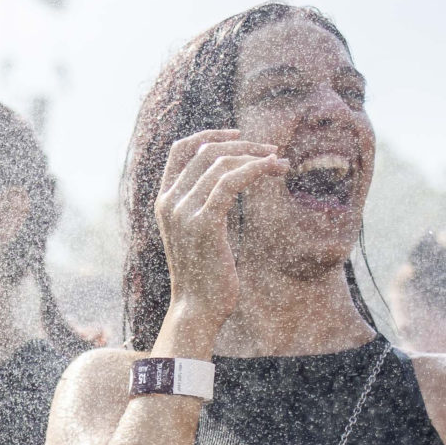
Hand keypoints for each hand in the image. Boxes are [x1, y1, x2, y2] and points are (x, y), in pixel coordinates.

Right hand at [154, 128, 293, 343]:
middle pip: (205, 151)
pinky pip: (232, 182)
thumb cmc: (204, 274)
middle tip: (272, 150)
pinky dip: (256, 169)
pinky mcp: (204, 223)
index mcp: (164, 201)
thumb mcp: (196, 233)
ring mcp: (183, 212)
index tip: (239, 135)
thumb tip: (227, 181)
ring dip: (256, 157)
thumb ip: (202, 205)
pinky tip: (274, 169)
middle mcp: (169, 202)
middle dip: (242, 145)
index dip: (210, 135)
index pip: (180, 150)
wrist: (196, 309)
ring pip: (221, 164)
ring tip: (281, 163)